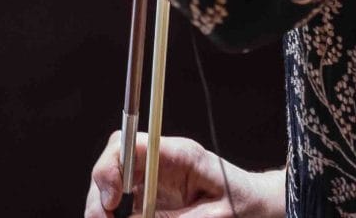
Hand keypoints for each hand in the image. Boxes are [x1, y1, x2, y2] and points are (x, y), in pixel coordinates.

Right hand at [84, 131, 285, 217]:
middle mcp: (158, 161)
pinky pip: (120, 202)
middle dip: (99, 195)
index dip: (109, 168)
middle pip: (111, 165)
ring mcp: (152, 177)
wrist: (256, 205)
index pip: (128, 143)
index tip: (111, 200)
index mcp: (177, 155)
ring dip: (102, 208)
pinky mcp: (150, 195)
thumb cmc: (242, 204)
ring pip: (110, 185)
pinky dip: (113, 215)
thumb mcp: (215, 216)